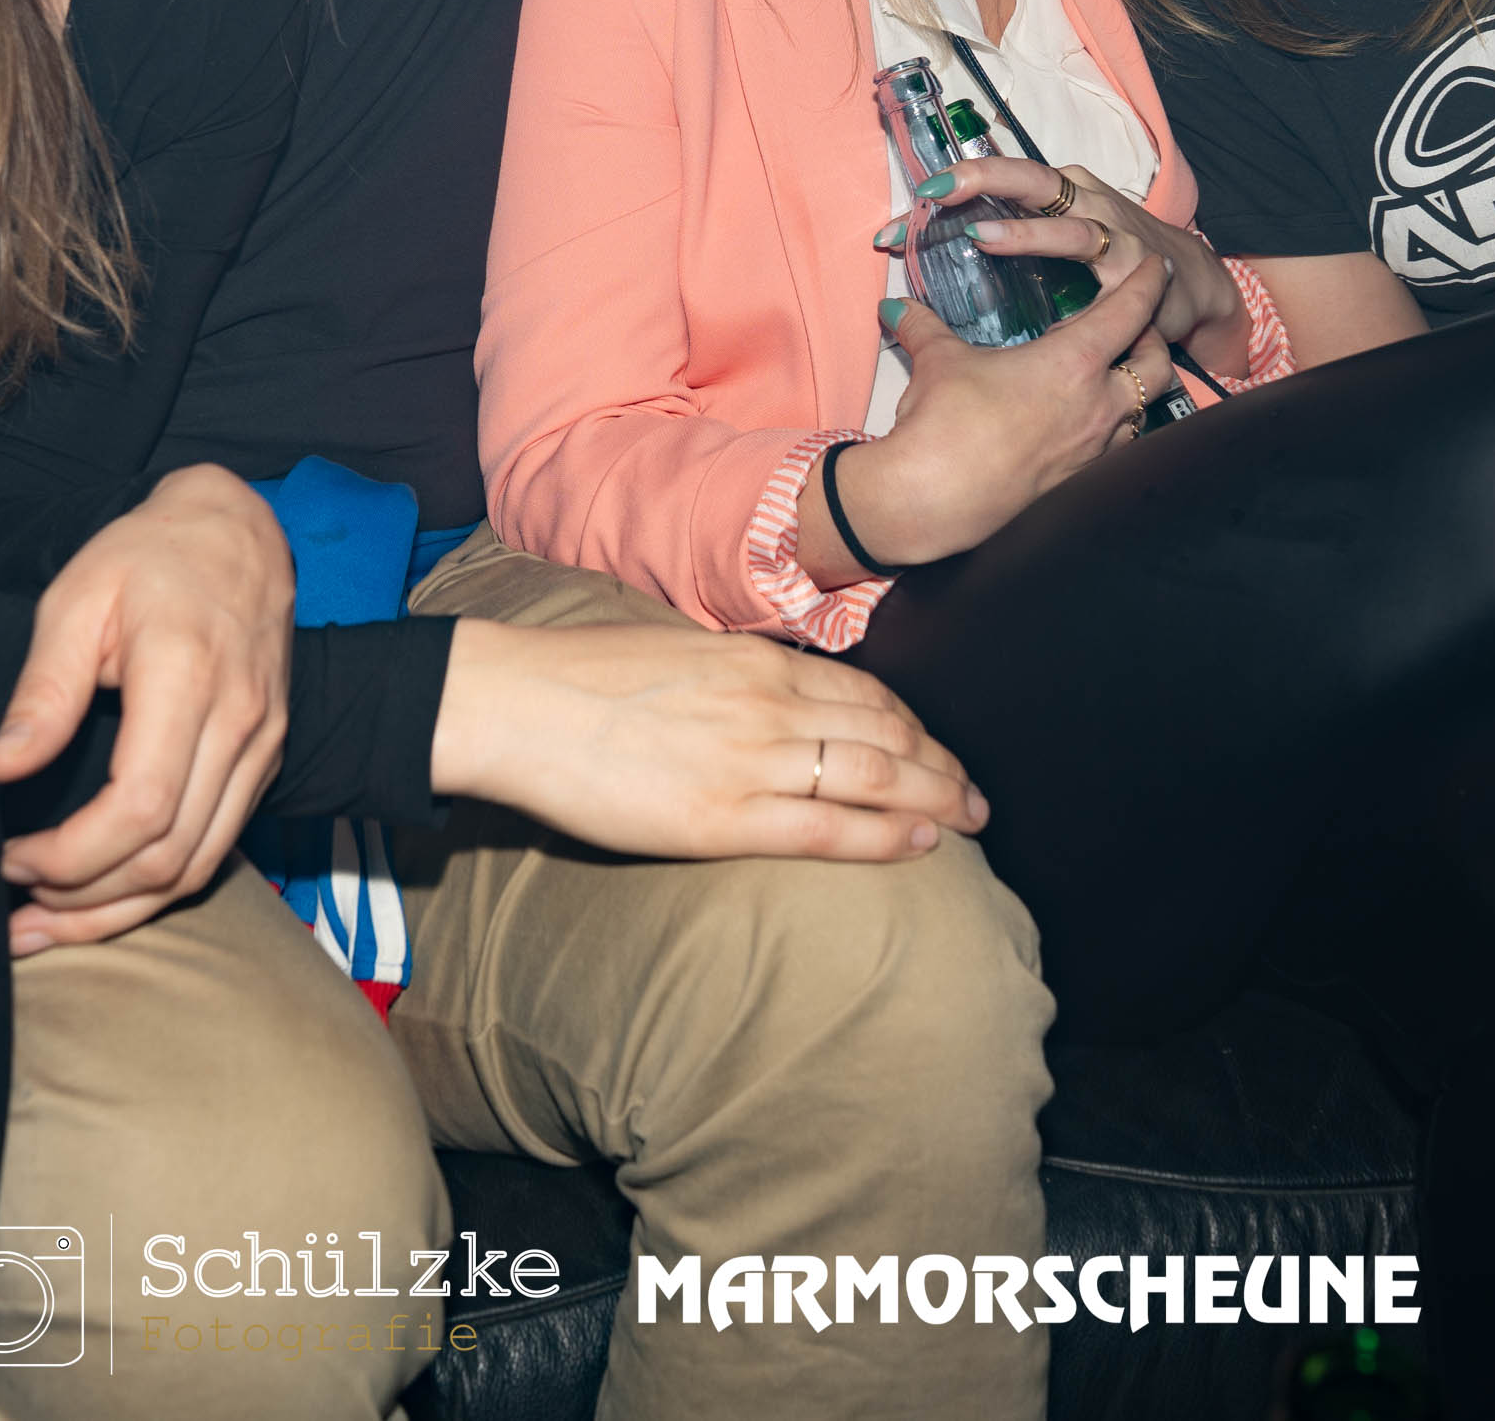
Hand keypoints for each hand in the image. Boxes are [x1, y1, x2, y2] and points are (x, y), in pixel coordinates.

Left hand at [0, 466, 293, 954]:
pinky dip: (158, 885)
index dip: (71, 856)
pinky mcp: (266, 758)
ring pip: (198, 867)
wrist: (240, 529)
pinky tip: (102, 896)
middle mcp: (240, 723)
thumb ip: (41, 691)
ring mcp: (262, 746)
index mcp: (187, 677)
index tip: (9, 857)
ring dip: (121, 910)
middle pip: (170, 856)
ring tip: (47, 921)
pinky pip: (217, 846)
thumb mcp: (76, 599)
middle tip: (15, 902)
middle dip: (85, 900)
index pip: (140, 808)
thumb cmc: (149, 555)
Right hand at [429, 618, 988, 862]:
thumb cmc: (580, 677)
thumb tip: (768, 693)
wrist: (517, 702)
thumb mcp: (676, 651)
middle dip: (942, 767)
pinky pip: (828, 828)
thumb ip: (732, 673)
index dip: (914, 725)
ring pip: (874, 776)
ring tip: (968, 822)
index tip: (937, 748)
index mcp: (754, 662)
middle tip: (977, 795)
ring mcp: (750, 759)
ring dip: (935, 800)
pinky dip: (885, 835)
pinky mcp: (722, 817)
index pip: (865, 692)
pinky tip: (921, 844)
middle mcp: (768, 704)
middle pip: (886, 734)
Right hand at [816, 251, 1174, 575]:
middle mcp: (1097, 405)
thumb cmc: (944, 424)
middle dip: (1154, 339)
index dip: (1148, 283)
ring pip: (1143, 411)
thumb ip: (923, 326)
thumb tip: (897, 308)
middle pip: (1157, 365)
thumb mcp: (938, 361)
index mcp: (1073, 363)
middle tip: (1134, 326)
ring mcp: (1093, 449)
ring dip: (1135, 388)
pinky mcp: (1078, 482)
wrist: (931, 500)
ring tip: (1109, 375)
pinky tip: (1082, 422)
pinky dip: (1113, 426)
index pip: (1130, 311)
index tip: (1159, 267)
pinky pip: (1116, 447)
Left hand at [879, 158, 1246, 369]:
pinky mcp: (1136, 269)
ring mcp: (1111, 230)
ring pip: (1064, 223)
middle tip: (934, 190)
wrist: (1187, 278)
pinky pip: (1106, 276)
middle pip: (1024, 177)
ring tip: (981, 236)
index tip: (893, 225)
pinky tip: (1059, 304)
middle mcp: (1081, 198)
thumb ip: (1000, 250)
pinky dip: (1084, 288)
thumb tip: (922, 280)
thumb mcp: (1050, 244)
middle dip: (978, 178)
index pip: (992, 181)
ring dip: (1024, 231)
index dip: (945, 195)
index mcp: (1054, 190)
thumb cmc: (1109, 256)